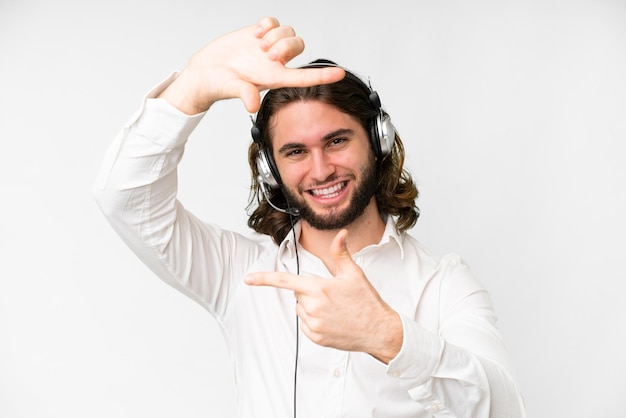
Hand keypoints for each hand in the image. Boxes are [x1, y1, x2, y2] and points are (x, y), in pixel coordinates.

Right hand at [158, 16, 344, 113]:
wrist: (205, 72)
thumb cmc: (219, 84)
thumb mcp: (231, 89)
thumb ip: (244, 94)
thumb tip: (252, 104)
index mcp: (274, 78)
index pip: (304, 76)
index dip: (323, 75)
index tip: (340, 73)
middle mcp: (275, 63)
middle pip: (299, 46)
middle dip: (286, 45)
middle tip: (267, 52)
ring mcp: (267, 47)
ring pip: (289, 32)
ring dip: (276, 34)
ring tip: (258, 44)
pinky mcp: (258, 34)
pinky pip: (273, 21)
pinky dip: (266, 24)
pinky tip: (254, 34)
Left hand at [245, 229, 402, 363]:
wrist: (378, 331)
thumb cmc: (366, 301)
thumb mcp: (354, 274)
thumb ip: (341, 253)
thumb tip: (340, 233)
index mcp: (319, 288)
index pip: (286, 281)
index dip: (264, 279)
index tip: (248, 279)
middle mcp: (313, 307)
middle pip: (298, 293)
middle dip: (310, 291)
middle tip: (332, 295)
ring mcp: (314, 324)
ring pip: (301, 309)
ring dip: (311, 307)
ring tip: (334, 309)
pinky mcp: (316, 338)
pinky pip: (305, 324)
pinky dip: (314, 321)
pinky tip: (332, 320)